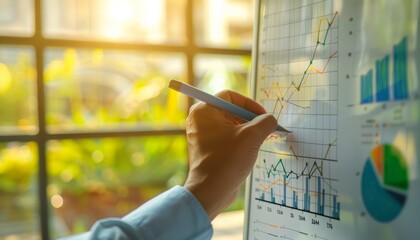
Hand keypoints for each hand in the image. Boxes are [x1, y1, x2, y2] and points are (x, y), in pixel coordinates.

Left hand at [184, 90, 276, 219]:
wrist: (210, 191)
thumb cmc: (226, 161)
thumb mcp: (251, 137)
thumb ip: (265, 122)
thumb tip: (271, 120)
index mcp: (203, 111)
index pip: (230, 96)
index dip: (249, 104)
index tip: (263, 115)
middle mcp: (199, 120)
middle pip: (230, 110)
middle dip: (250, 119)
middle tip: (264, 128)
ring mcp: (202, 135)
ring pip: (229, 125)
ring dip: (246, 130)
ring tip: (259, 140)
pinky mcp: (207, 148)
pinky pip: (226, 137)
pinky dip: (239, 140)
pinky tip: (250, 149)